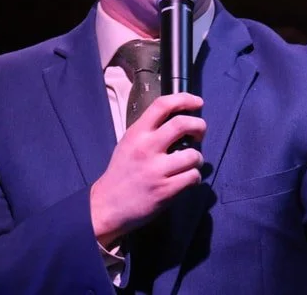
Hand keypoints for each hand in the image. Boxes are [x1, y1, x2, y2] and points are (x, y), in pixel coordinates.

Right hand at [90, 92, 206, 246]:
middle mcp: (146, 148)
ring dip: (197, 158)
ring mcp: (156, 170)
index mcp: (137, 133)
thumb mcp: (129, 142)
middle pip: (182, 124)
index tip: (197, 102)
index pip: (162, 105)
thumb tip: (180, 117)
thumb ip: (150, 129)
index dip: (184, 99)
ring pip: (193, 155)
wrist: (107, 206)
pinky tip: (186, 178)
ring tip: (190, 162)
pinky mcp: (165, 190)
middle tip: (199, 134)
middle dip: (200, 126)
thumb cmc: (122, 171)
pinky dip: (194, 177)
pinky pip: (193, 177)